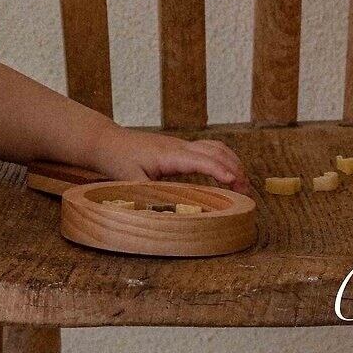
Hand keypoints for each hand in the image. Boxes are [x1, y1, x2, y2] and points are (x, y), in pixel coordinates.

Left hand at [92, 123, 252, 194]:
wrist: (106, 141)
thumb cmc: (117, 160)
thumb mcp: (130, 182)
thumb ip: (150, 194)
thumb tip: (168, 210)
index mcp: (170, 155)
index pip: (202, 160)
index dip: (220, 171)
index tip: (235, 182)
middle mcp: (180, 146)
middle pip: (217, 151)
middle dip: (235, 169)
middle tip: (246, 192)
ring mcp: (181, 144)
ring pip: (216, 147)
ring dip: (232, 162)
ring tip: (242, 183)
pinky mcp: (179, 147)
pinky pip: (209, 148)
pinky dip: (223, 159)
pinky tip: (227, 173)